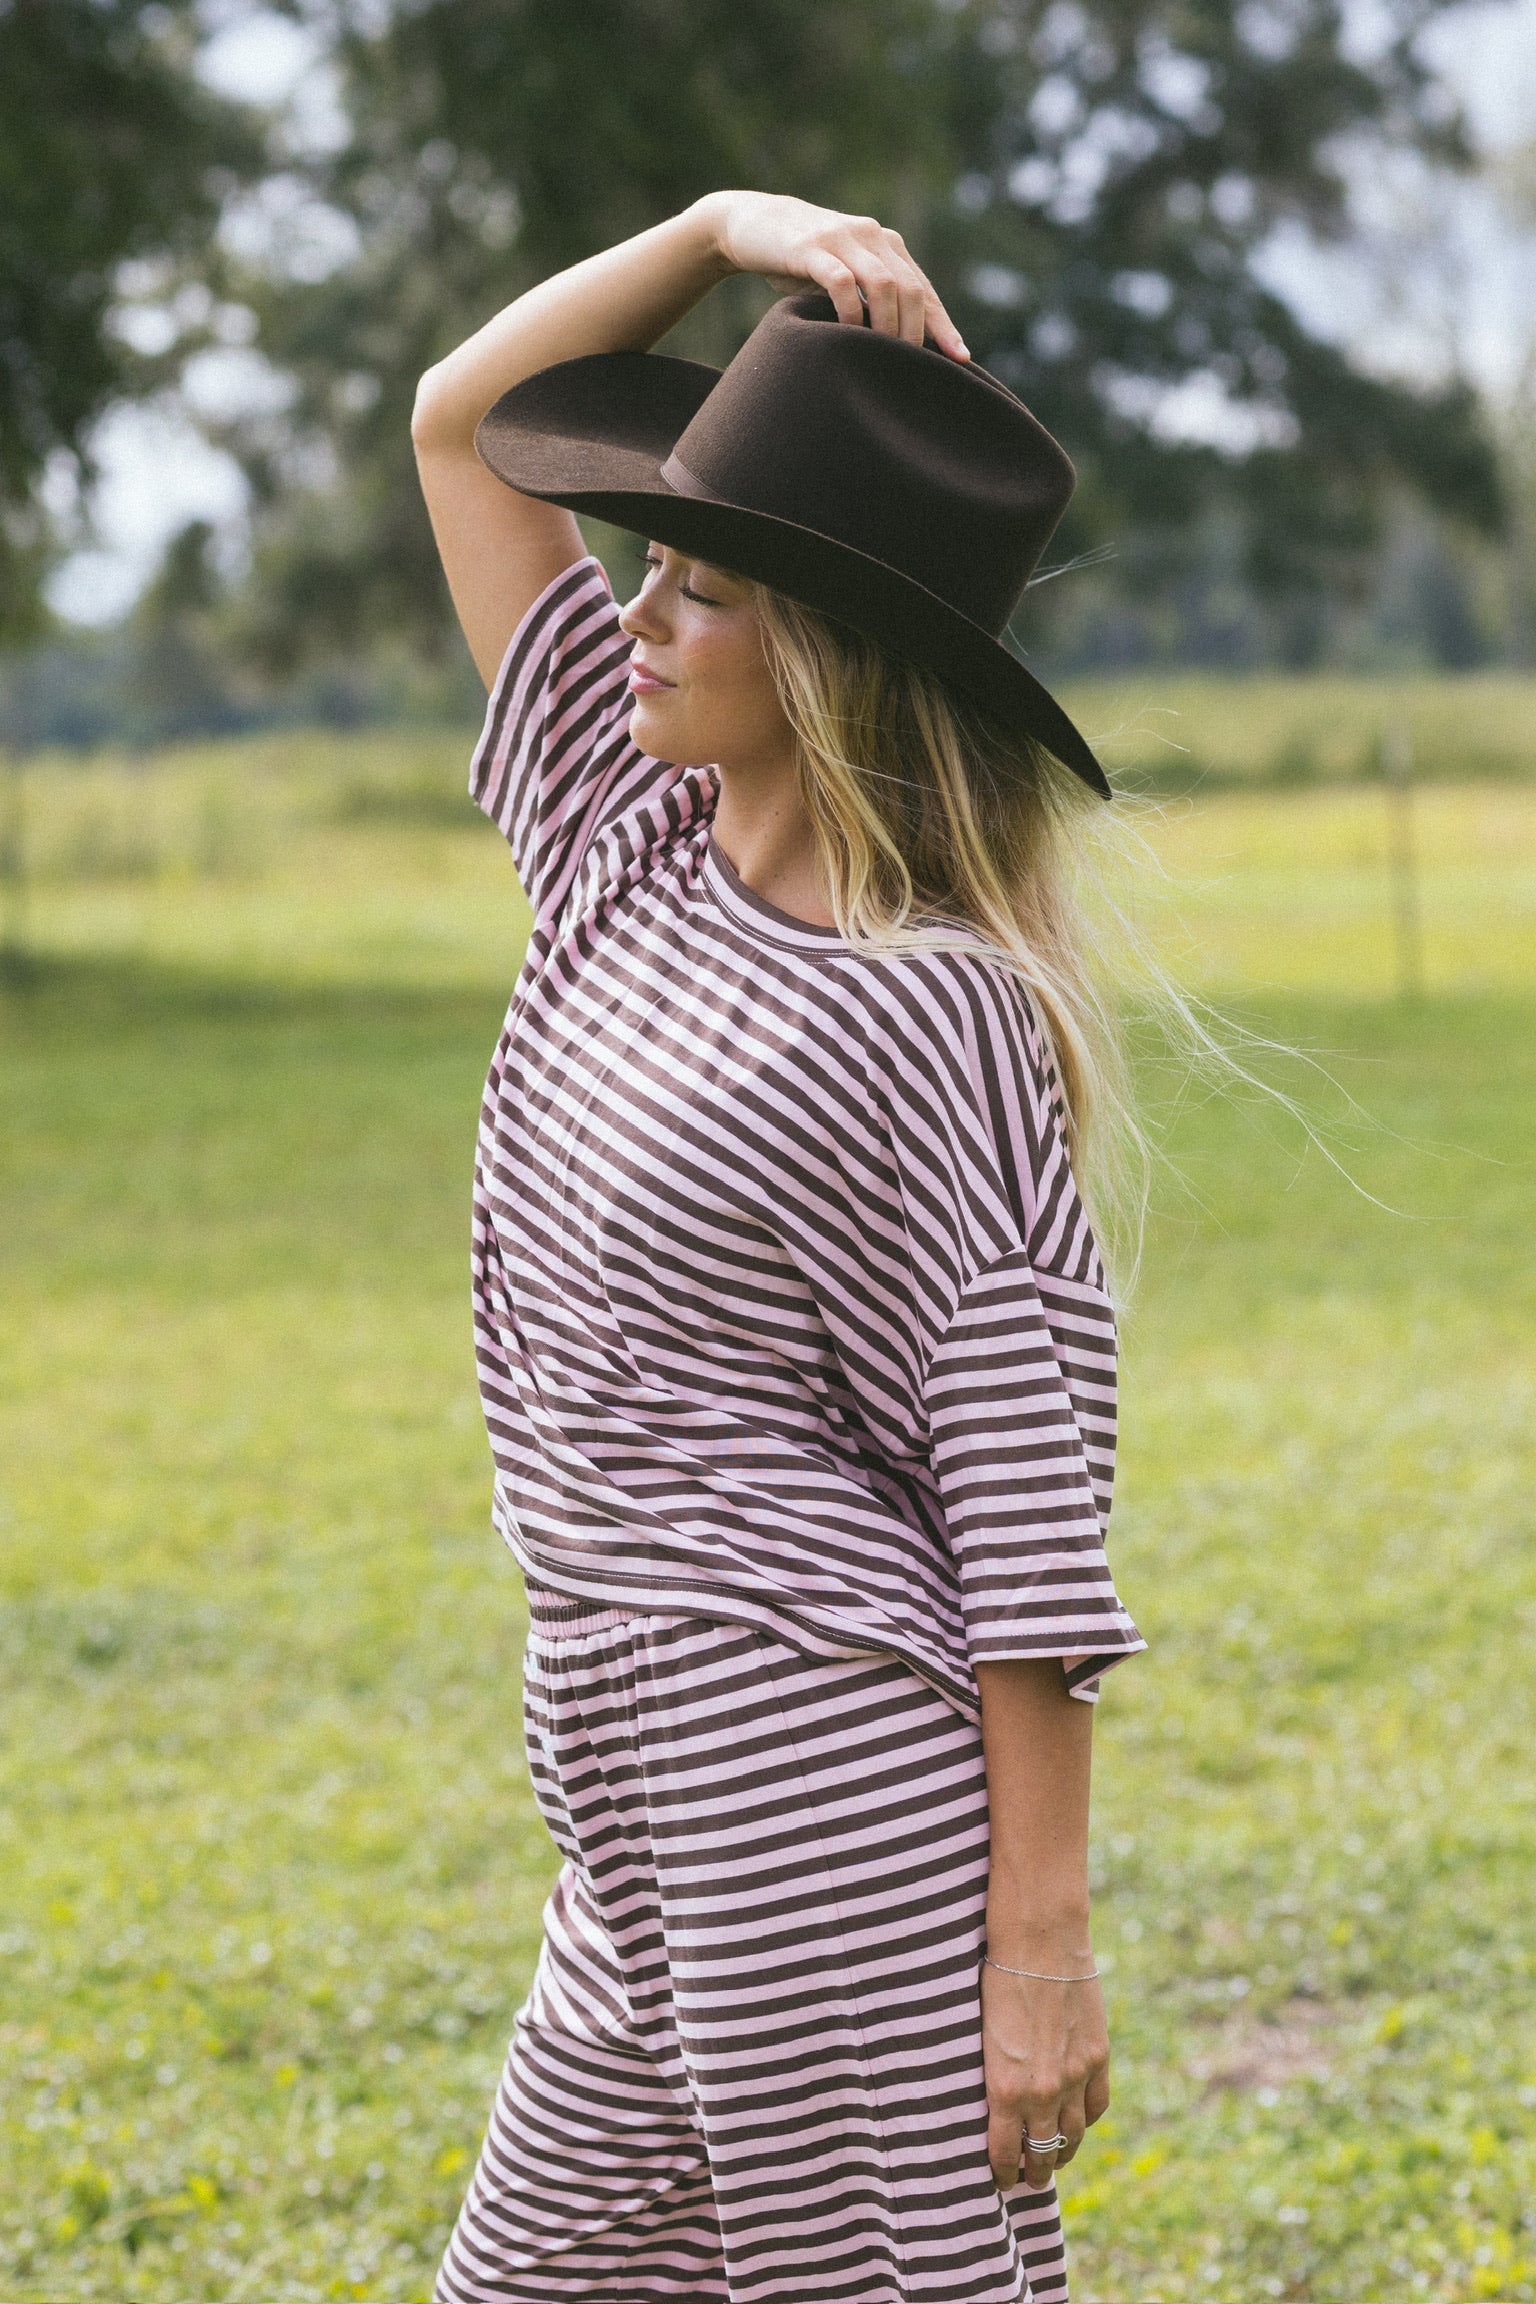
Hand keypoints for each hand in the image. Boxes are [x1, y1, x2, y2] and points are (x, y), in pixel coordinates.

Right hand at [699, 190, 968, 360]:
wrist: (751, 225)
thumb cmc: (800, 262)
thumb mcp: (842, 277)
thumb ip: (868, 300)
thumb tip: (898, 348)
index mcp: (886, 245)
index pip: (923, 290)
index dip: (943, 326)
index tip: (961, 360)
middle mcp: (872, 236)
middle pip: (910, 288)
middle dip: (916, 331)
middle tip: (911, 367)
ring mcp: (843, 239)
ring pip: (884, 284)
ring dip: (888, 325)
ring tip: (885, 355)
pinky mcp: (813, 248)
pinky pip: (843, 282)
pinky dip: (851, 313)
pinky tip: (849, 336)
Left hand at [980, 1962, 1110, 2192]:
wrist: (1038, 1943)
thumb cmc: (996, 1981)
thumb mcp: (982, 2037)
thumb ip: (995, 2075)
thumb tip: (994, 2102)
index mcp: (1005, 2089)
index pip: (1005, 2153)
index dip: (1003, 2173)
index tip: (1002, 2181)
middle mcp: (1042, 2092)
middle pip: (1043, 2153)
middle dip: (1035, 2171)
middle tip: (1030, 2179)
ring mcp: (1074, 2077)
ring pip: (1073, 2136)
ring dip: (1063, 2152)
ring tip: (1055, 2158)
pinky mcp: (1098, 2058)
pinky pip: (1096, 2106)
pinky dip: (1086, 2120)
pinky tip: (1078, 2122)